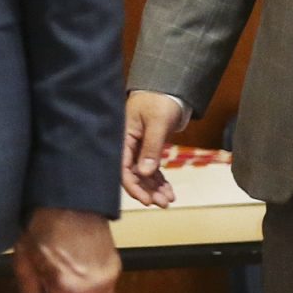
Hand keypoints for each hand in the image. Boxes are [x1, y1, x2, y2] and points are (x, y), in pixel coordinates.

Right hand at [120, 91, 184, 207]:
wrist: (169, 89)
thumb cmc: (160, 100)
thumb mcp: (157, 122)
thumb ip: (151, 147)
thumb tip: (145, 173)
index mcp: (123, 138)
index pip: (122, 168)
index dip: (133, 187)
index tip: (146, 200)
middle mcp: (127, 145)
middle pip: (133, 175)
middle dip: (147, 191)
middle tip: (162, 203)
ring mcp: (136, 148)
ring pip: (143, 175)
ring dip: (155, 189)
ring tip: (168, 200)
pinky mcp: (146, 149)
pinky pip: (151, 169)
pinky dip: (159, 181)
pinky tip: (169, 192)